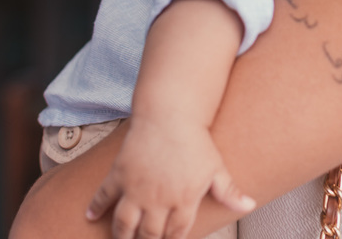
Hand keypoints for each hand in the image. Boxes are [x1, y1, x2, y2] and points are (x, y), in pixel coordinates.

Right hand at [86, 117, 254, 238]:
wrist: (170, 114)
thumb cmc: (196, 140)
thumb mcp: (217, 167)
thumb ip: (230, 192)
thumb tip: (249, 206)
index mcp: (184, 201)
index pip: (175, 235)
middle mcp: (158, 201)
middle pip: (148, 235)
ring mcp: (136, 189)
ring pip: (124, 224)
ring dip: (122, 235)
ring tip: (122, 238)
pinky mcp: (119, 175)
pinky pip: (103, 197)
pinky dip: (96, 208)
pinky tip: (91, 216)